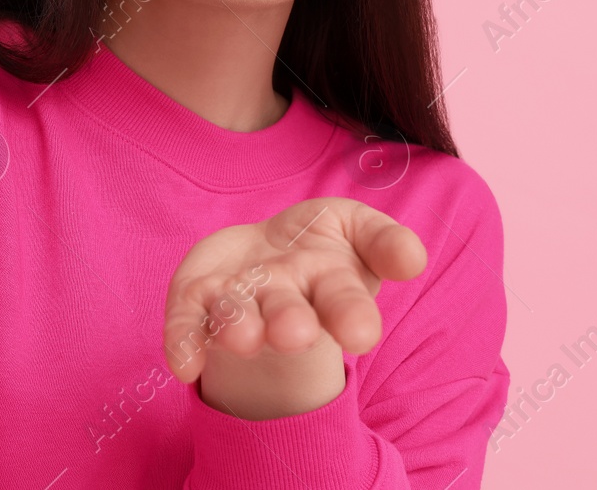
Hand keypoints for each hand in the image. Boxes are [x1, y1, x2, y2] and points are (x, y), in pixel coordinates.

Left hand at [161, 197, 426, 418]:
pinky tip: (184, 364)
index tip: (361, 334)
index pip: (344, 301)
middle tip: (292, 335)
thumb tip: (412, 258)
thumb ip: (384, 241)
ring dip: (237, 328)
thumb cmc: (321, 246)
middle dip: (289, 323)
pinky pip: (187, 319)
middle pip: (287, 316)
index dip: (352, 316)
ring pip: (236, 316)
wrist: (266, 255)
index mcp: (329, 285)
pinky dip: (183, 341)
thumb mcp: (359, 230)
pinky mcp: (196, 298)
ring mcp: (238, 301)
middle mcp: (283, 300)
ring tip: (240, 338)